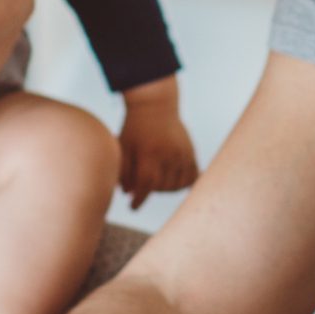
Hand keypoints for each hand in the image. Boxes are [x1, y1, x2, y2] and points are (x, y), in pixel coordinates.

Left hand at [117, 80, 198, 208]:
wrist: (155, 106)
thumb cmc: (135, 128)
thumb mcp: (123, 147)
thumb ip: (123, 170)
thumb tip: (127, 193)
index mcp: (150, 153)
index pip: (146, 185)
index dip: (139, 199)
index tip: (132, 207)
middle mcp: (169, 154)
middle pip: (161, 187)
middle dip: (150, 191)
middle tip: (141, 186)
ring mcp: (182, 154)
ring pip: (177, 185)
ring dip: (164, 189)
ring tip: (155, 181)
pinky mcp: (191, 152)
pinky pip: (191, 177)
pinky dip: (182, 183)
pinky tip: (171, 181)